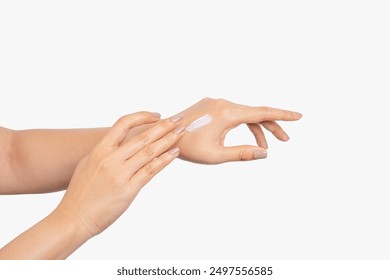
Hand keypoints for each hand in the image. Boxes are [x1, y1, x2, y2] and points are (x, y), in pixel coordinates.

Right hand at [56, 112, 184, 236]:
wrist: (73, 219)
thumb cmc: (80, 194)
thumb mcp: (88, 165)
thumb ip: (106, 153)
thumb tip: (122, 145)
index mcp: (99, 150)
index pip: (123, 123)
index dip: (142, 116)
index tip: (157, 116)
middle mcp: (110, 159)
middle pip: (142, 136)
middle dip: (164, 126)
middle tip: (178, 120)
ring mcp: (119, 174)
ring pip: (149, 151)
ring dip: (168, 140)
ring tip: (181, 133)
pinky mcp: (128, 190)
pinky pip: (150, 171)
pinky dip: (164, 160)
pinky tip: (174, 153)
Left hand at [175, 98, 301, 163]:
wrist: (163, 134)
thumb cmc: (187, 147)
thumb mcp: (216, 155)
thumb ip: (242, 154)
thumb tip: (265, 153)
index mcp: (227, 113)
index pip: (262, 113)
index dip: (282, 115)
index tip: (299, 116)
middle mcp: (223, 103)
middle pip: (255, 113)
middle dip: (272, 126)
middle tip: (285, 140)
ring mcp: (216, 102)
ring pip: (244, 113)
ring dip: (257, 127)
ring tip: (266, 146)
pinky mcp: (210, 105)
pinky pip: (233, 113)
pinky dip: (242, 124)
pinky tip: (246, 137)